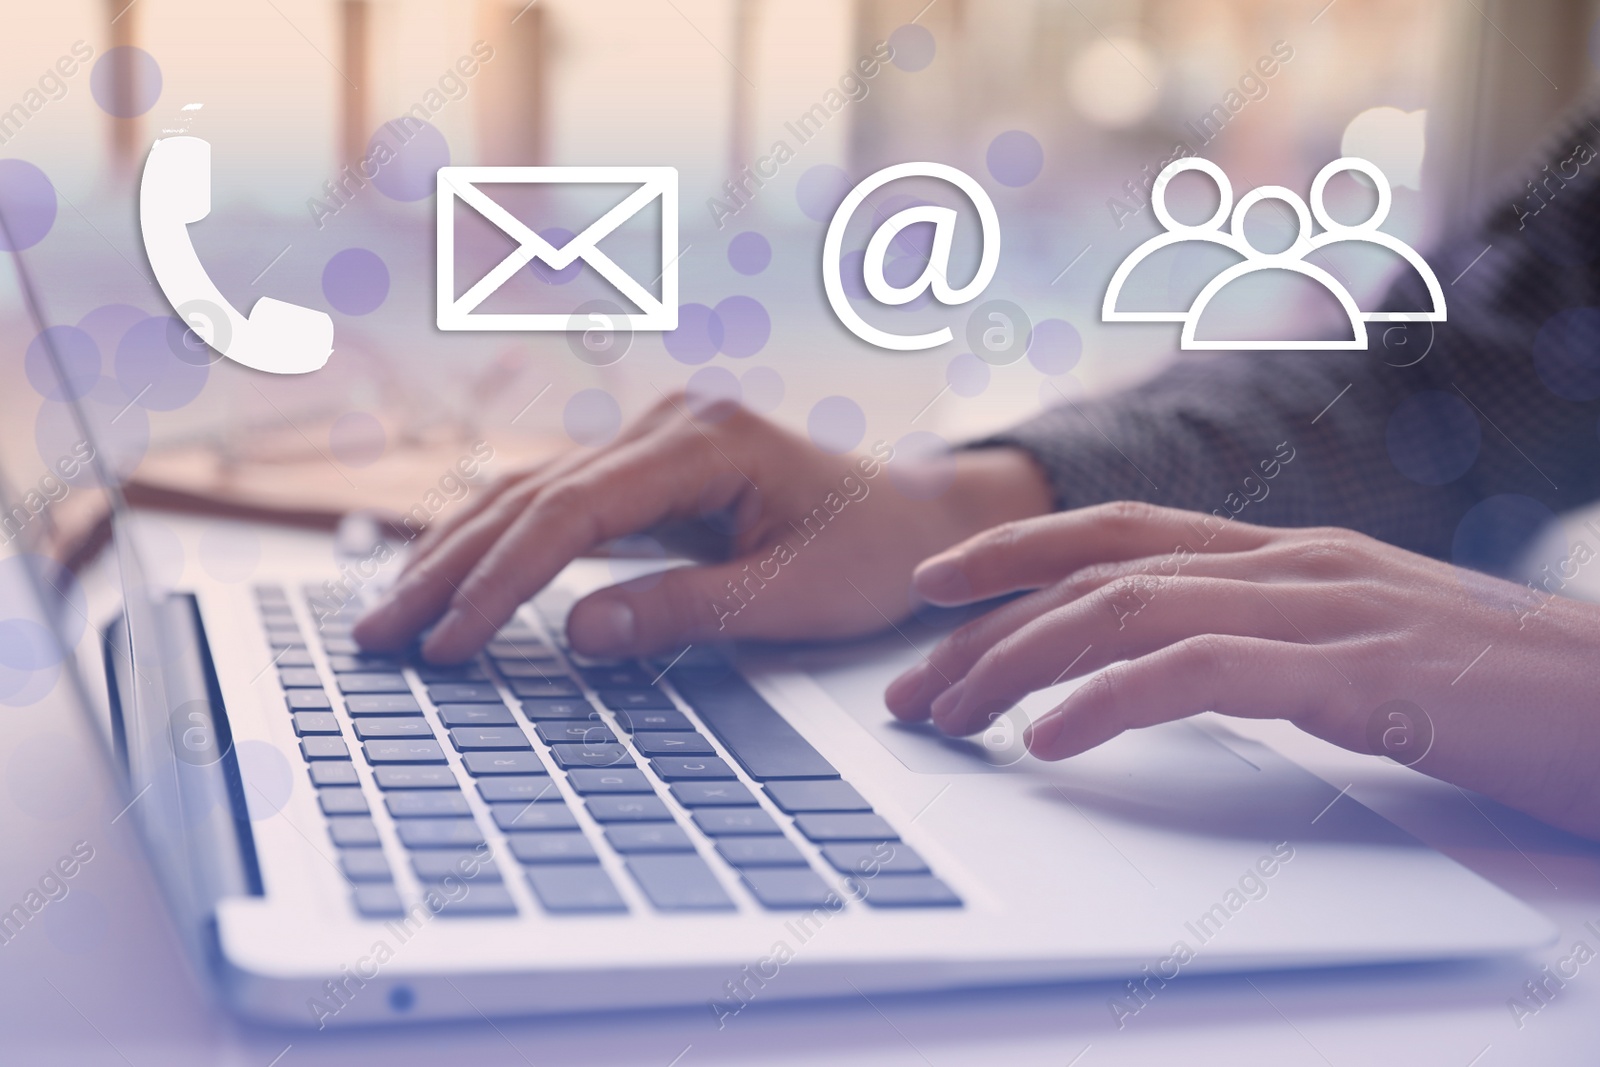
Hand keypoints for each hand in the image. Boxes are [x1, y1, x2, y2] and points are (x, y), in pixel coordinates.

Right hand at [353, 394, 1051, 662]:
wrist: (922, 516)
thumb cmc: (875, 553)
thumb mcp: (793, 595)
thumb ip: (686, 610)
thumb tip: (574, 632)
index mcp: (704, 440)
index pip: (570, 510)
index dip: (501, 580)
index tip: (452, 644)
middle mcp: (667, 424)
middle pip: (529, 494)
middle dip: (449, 568)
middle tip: (378, 637)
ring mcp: (654, 440)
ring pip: (528, 493)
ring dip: (457, 554)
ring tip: (390, 614)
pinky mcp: (650, 470)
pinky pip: (555, 504)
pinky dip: (498, 544)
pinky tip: (448, 577)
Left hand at [884, 501, 1599, 840]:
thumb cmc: (1505, 694)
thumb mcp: (1365, 653)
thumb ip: (1272, 642)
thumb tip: (1171, 670)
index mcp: (1289, 555)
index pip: (1120, 532)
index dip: (1014, 550)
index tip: (932, 592)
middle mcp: (1295, 563)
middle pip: (1097, 573)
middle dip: (986, 628)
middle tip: (910, 691)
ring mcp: (1329, 607)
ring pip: (1131, 610)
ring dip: (1023, 663)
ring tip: (953, 718)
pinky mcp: (1366, 674)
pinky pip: (1206, 672)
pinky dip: (1114, 700)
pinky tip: (1055, 741)